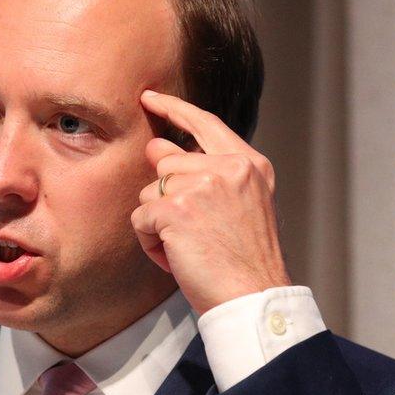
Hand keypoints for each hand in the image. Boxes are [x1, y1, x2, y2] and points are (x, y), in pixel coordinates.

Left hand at [130, 90, 290, 314]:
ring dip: (159, 224)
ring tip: (189, 247)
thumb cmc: (245, 260)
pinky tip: (177, 257)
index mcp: (250, 165)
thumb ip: (207, 174)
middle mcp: (228, 167)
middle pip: (167, 163)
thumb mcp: (241, 206)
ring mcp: (202, 184)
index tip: (150, 98)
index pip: (205, 123)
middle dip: (166, 198)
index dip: (174, 109)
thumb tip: (157, 148)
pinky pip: (140, 217)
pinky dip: (150, 242)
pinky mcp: (176, 208)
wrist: (253, 296)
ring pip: (150, 191)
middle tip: (192, 232)